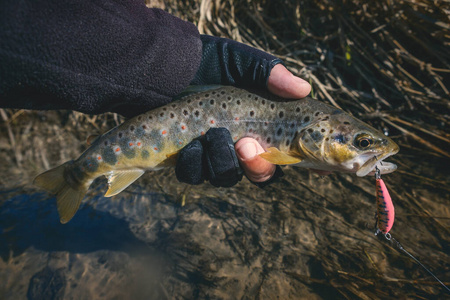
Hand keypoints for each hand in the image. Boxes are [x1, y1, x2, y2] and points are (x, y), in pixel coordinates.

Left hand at [178, 36, 310, 186]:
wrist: (156, 71)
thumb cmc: (199, 61)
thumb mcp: (236, 60)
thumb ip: (267, 72)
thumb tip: (304, 88)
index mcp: (259, 121)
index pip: (290, 148)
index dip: (307, 161)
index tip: (319, 167)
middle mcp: (240, 141)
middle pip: (262, 174)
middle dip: (256, 167)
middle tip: (247, 144)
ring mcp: (213, 154)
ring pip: (228, 177)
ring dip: (221, 160)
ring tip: (209, 133)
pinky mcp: (188, 161)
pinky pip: (197, 177)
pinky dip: (194, 163)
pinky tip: (187, 145)